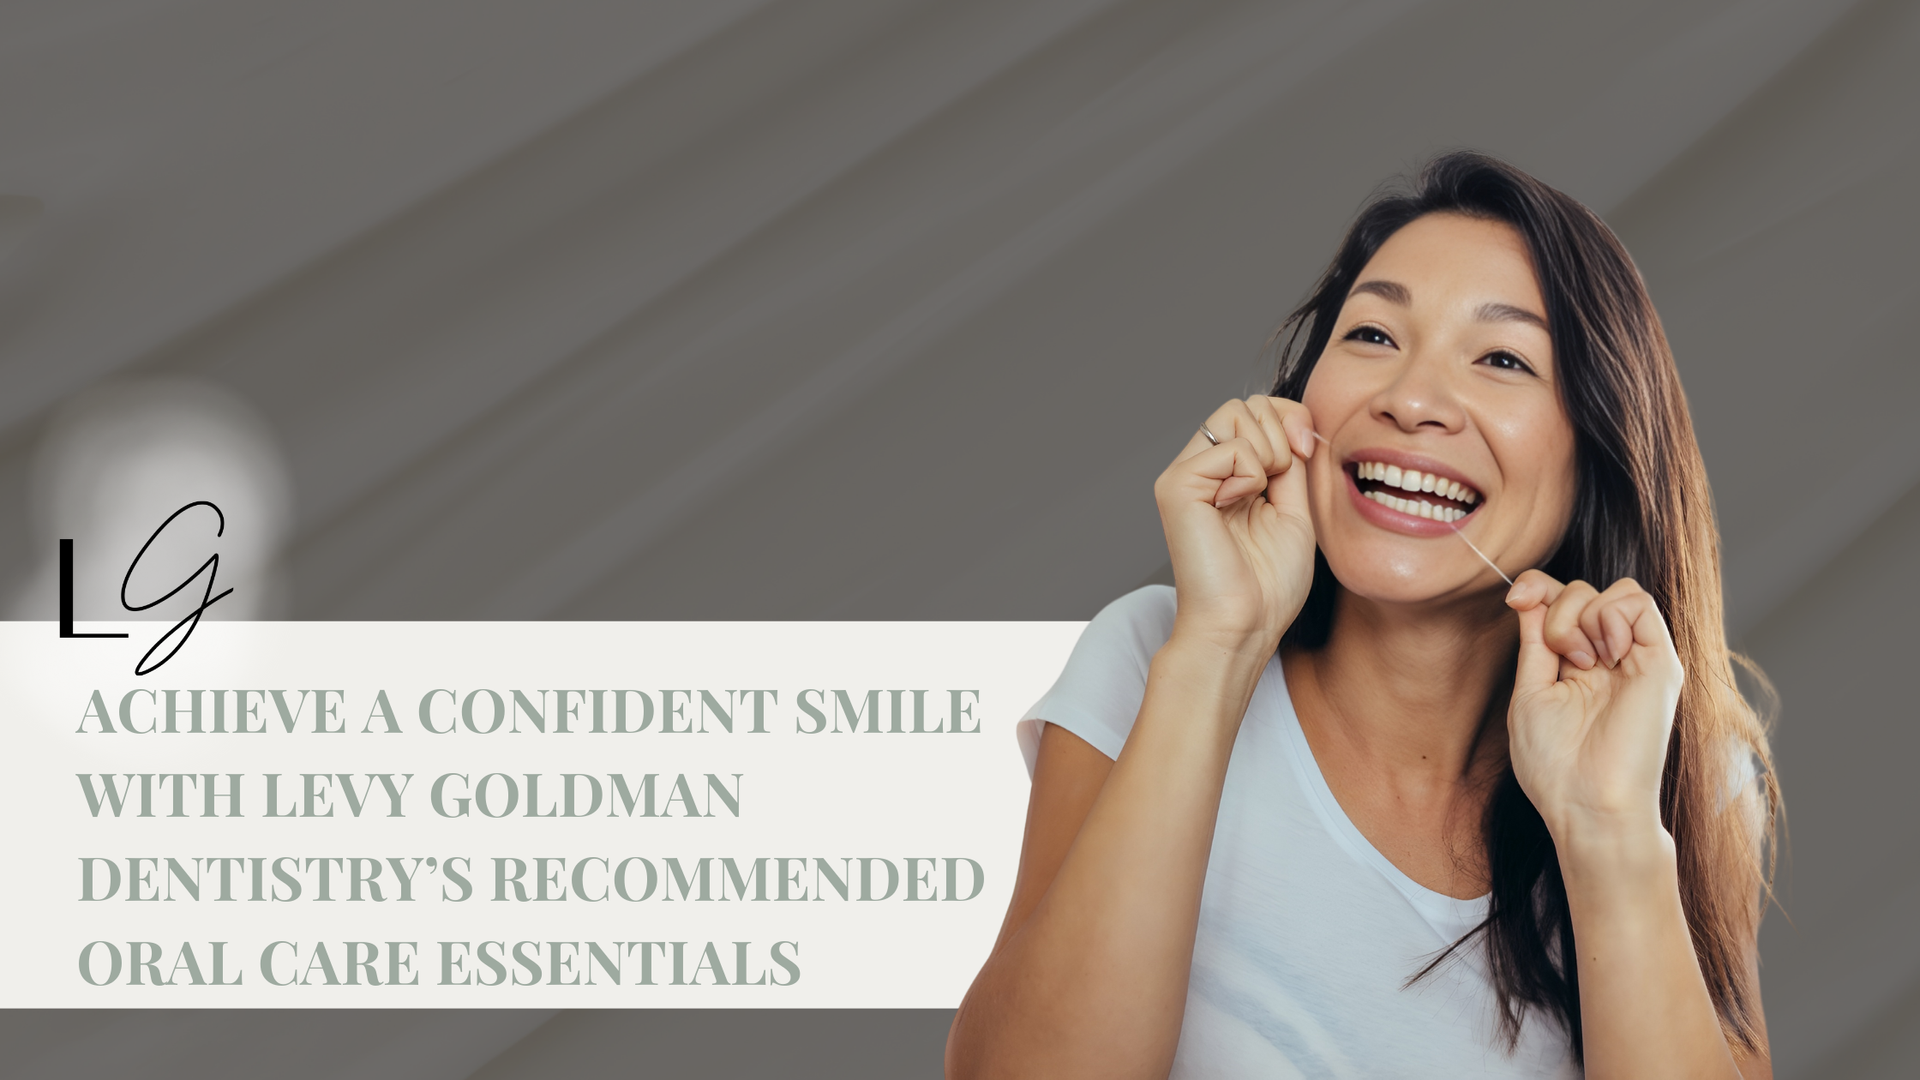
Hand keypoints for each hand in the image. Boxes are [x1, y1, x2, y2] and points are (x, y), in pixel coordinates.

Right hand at [1155, 396, 1318, 653]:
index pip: (1255, 411)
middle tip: (1281, 481)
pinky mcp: (1176, 487)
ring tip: (1258, 497)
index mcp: (1225, 476)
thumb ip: (1290, 463)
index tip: (1305, 451)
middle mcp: (1199, 470)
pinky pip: (1230, 448)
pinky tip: (1236, 507)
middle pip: (1245, 404)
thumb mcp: (1293, 510)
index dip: (1288, 417)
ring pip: (1235, 413)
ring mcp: (1184, 476)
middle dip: (1280, 432)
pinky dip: (1250, 475)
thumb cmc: (1267, 585)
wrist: (1244, 625)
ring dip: (1267, 453)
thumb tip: (1295, 421)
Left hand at [1504, 571, 1685, 845]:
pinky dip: (1611, 615)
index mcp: (1576, 665)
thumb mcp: (1531, 691)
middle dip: (1556, 609)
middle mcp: (1608, 658)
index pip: (1560, 600)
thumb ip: (1535, 640)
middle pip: (1582, 590)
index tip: (1516, 599)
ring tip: (1582, 661)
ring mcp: (1635, 658)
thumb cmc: (1554, 764)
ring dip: (1582, 614)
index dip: (1537, 586)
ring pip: (1613, 590)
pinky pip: (1639, 601)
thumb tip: (1528, 593)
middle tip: (1560, 658)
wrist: (1589, 804)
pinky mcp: (1660, 663)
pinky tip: (1605, 653)